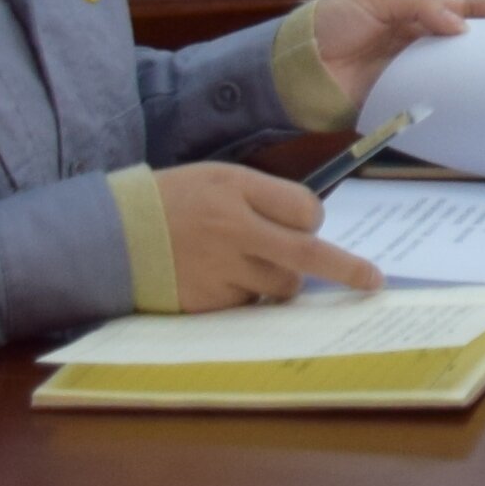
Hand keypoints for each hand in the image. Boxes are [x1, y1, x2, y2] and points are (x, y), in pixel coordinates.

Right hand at [151, 161, 379, 306]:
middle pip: (308, 255)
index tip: (306, 225)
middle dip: (347, 269)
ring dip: (279, 280)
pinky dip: (245, 296)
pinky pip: (248, 305)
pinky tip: (217, 279)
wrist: (111, 236)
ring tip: (244, 263)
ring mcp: (221, 270)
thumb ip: (264, 198)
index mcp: (239, 189)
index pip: (306, 210)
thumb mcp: (219, 180)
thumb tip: (310, 226)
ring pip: (281, 286)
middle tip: (373, 281)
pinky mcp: (206, 303)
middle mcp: (235, 230)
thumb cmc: (172, 202)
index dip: (310, 220)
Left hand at [299, 0, 484, 101]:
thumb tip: (460, 27)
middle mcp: (416, 45)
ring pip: (451, 75)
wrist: (296, 63)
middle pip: (464, 46)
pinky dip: (447, 104)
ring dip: (475, 76)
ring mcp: (408, 74)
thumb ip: (420, 7)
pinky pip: (427, 102)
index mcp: (414, 15)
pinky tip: (468, 106)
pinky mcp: (396, 101)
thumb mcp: (378, 0)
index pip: (461, 10)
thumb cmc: (333, 22)